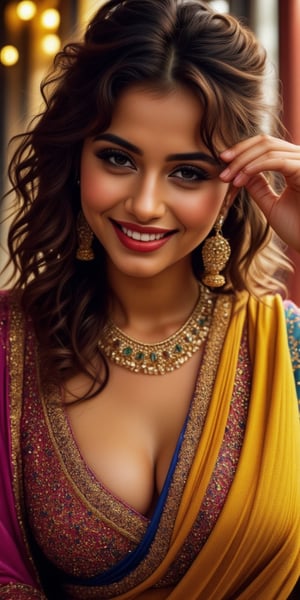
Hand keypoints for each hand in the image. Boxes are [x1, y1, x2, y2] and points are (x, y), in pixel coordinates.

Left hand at [219, 135, 299, 251]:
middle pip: (265, 142)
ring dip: (243, 163)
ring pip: (268, 149)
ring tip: (228, 179)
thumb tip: (241, 172)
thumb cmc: (297, 228)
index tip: (223, 161)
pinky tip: (240, 179)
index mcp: (295, 163)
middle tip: (222, 172)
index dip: (242, 149)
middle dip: (239, 154)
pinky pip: (276, 161)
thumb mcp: (271, 204)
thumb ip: (258, 186)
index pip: (267, 144)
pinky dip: (254, 168)